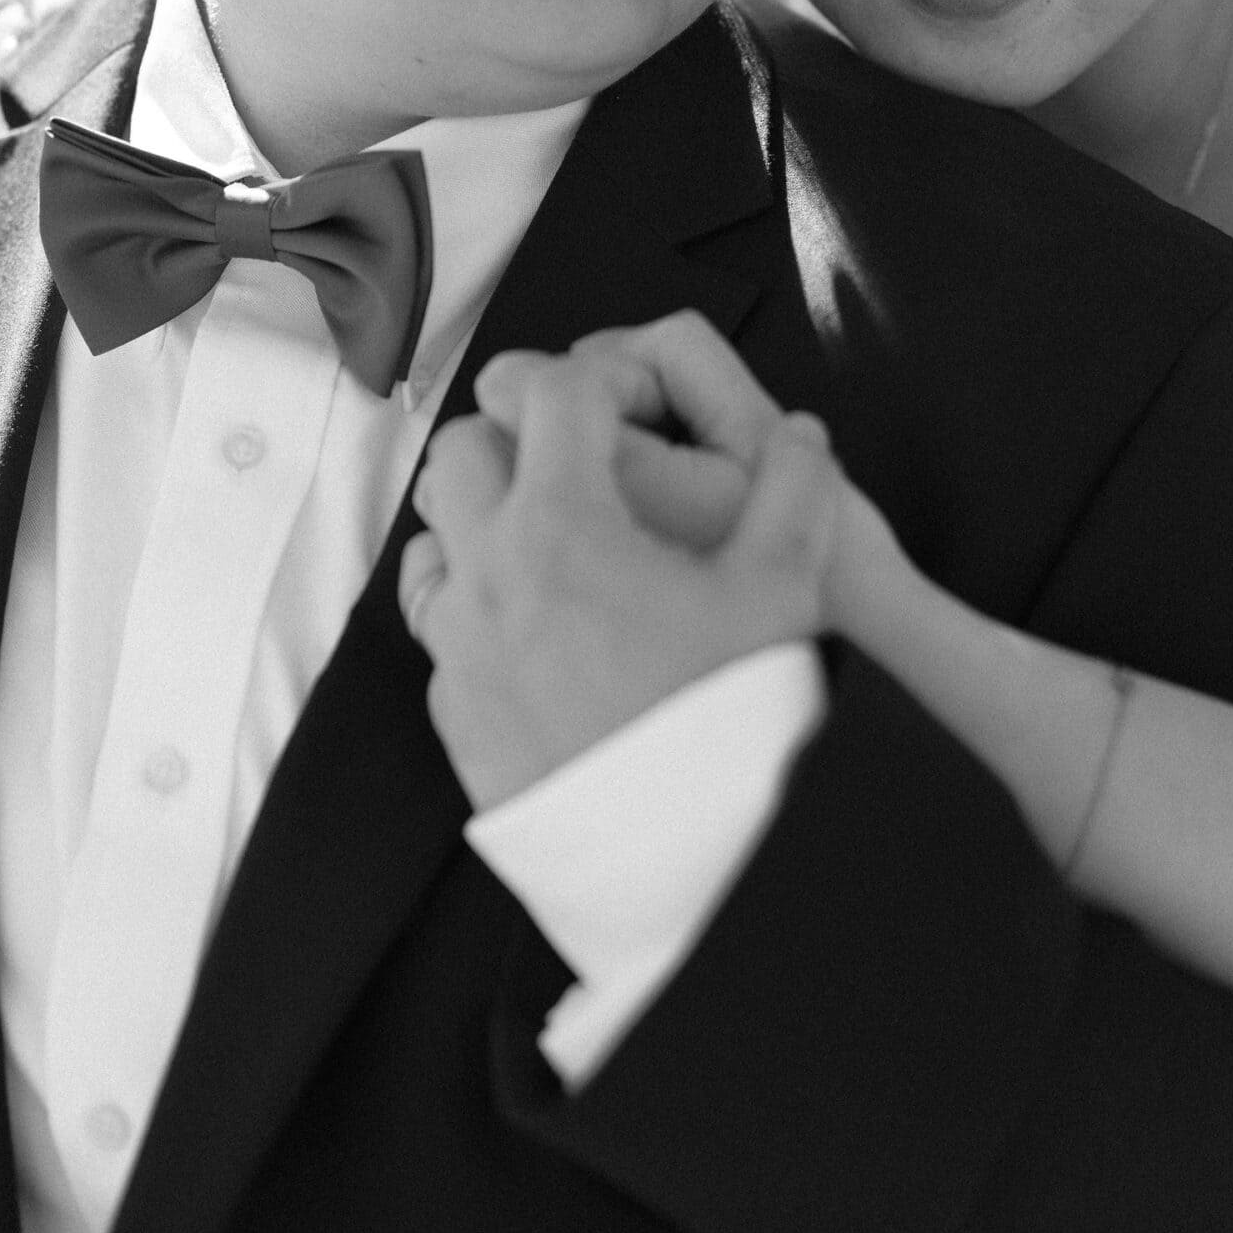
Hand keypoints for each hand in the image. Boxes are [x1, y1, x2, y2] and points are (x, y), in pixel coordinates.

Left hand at [398, 345, 841, 811]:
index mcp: (562, 523)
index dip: (605, 379)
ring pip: (432, 537)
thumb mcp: (783, 590)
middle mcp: (490, 572)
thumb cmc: (727, 713)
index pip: (552, 393)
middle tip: (593, 471)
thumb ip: (795, 492)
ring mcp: (459, 643)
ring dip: (484, 520)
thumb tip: (800, 435)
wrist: (677, 853)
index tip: (645, 408)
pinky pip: (439, 625)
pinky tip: (543, 631)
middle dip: (521, 439)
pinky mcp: (452, 708)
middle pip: (463, 449)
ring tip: (562, 548)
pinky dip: (477, 604)